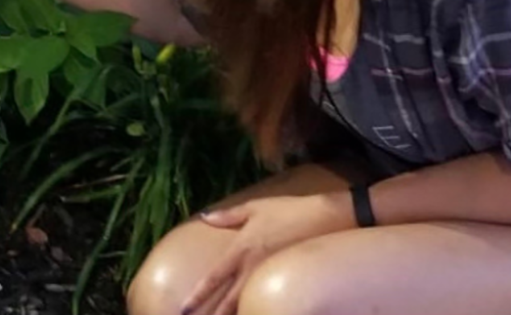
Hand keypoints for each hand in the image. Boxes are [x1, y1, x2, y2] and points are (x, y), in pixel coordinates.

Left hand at [181, 192, 353, 314]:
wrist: (326, 219)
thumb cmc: (289, 210)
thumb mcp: (255, 207)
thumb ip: (229, 216)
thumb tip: (204, 217)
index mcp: (241, 250)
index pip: (215, 278)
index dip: (198, 295)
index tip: (183, 308)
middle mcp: (252, 269)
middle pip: (227, 302)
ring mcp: (269, 279)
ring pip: (244, 307)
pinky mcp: (286, 285)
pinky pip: (265, 306)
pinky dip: (254, 313)